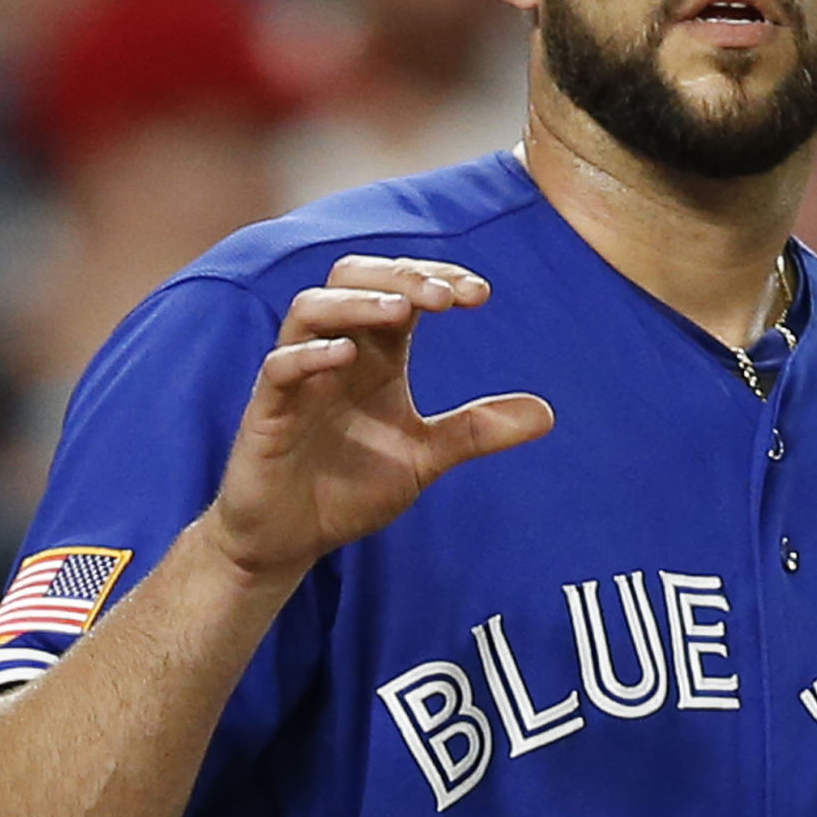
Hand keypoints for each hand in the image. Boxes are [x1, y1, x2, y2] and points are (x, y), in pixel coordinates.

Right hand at [203, 256, 553, 591]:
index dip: (438, 279)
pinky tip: (345, 356)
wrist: (290, 540)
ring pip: (312, 309)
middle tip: (446, 296)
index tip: (480, 295)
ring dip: (357, 302)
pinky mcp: (267, 411)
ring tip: (402, 311)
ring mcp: (298, 377)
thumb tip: (549, 414)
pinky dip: (310, 355)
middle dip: (401, 276)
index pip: (403, 288)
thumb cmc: (349, 487)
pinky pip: (280, 367)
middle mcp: (335, 350)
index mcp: (375, 352)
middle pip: (354, 277)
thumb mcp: (424, 458)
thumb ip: (476, 431)